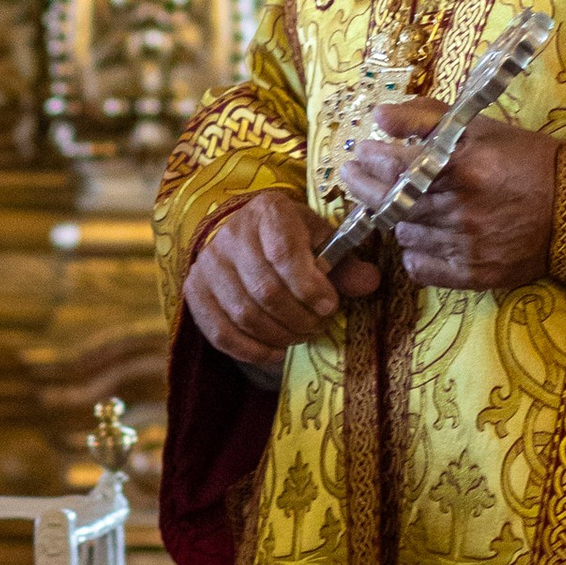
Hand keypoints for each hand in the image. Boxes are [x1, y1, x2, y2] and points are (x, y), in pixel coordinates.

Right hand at [185, 192, 378, 374]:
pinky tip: (275, 352)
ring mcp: (208, 264)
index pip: (283, 253)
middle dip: (298, 318)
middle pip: (265, 290)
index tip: (330, 305)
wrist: (244, 234)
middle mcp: (231, 234)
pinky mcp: (195, 291)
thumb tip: (370, 282)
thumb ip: (344, 263)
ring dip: (278, 335)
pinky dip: (251, 350)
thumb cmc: (290, 237)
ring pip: (243, 314)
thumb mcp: (321, 240)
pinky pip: (220, 332)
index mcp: (268, 212)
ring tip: (299, 337)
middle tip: (317, 326)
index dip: (309, 287)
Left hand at [342, 104, 557, 294]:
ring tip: (403, 203)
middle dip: (364, 186)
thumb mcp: (478, 127)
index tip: (362, 151)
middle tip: (354, 175)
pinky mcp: (473, 274)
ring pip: (403, 236)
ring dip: (397, 219)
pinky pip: (420, 268)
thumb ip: (426, 117)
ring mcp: (466, 246)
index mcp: (462, 167)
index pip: (395, 166)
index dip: (370, 158)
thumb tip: (379, 117)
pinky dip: (414, 252)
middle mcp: (460, 209)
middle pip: (391, 203)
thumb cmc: (523, 158)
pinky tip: (421, 236)